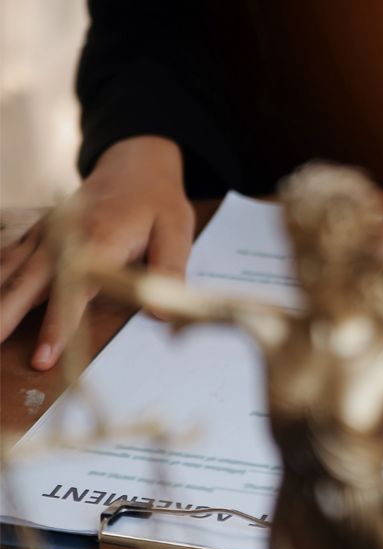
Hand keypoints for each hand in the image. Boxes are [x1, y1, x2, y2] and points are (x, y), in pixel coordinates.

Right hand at [0, 136, 192, 369]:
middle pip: (25, 284)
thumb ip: (168, 271)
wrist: (135, 167)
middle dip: (3, 317)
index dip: (56, 326)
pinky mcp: (36, 235)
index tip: (43, 357)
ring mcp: (44, 235)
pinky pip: (4, 257)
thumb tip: (161, 313)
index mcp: (98, 240)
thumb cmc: (157, 203)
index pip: (72, 291)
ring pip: (7, 271)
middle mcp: (62, 238)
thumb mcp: (176, 231)